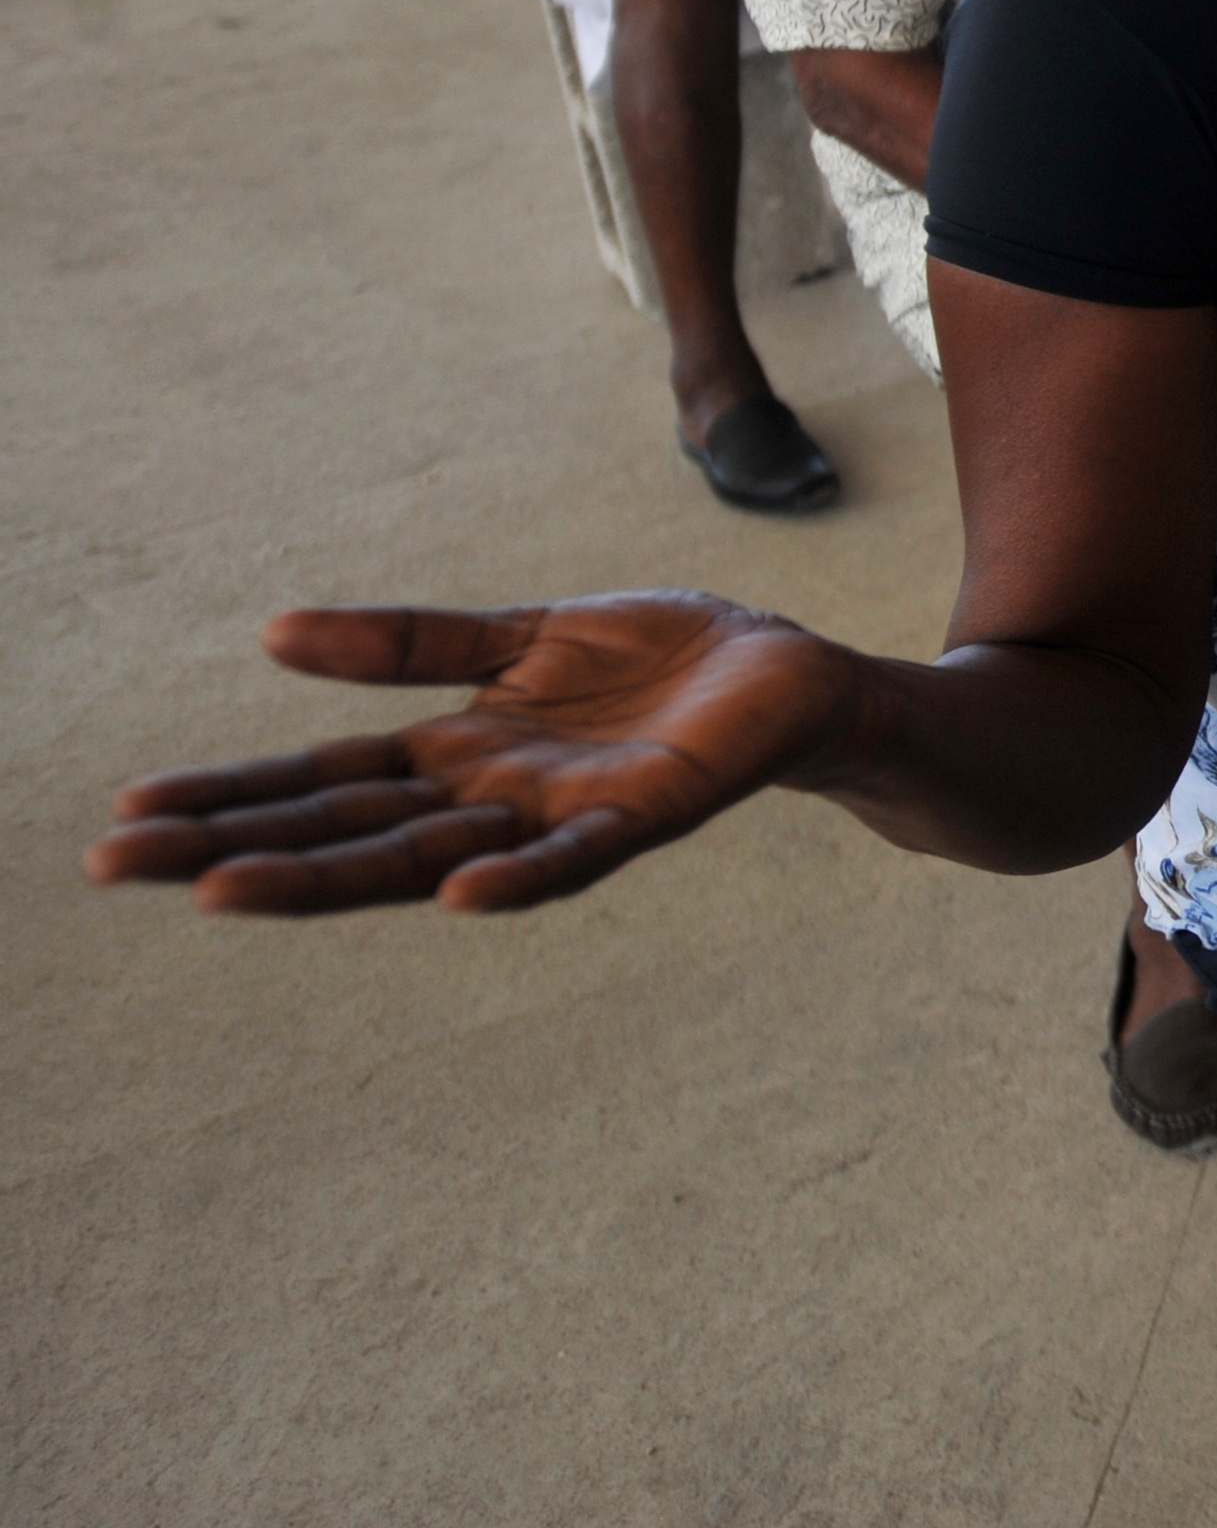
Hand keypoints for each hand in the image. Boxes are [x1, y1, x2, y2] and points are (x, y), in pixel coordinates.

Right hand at [86, 594, 855, 915]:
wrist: (786, 671)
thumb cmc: (660, 660)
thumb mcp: (522, 633)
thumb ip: (413, 643)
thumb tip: (274, 633)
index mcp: (460, 751)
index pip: (322, 779)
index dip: (229, 795)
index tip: (125, 812)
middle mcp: (494, 798)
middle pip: (346, 828)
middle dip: (235, 846)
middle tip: (118, 866)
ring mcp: (561, 815)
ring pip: (428, 856)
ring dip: (333, 878)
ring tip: (225, 890)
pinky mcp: (645, 815)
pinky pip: (571, 860)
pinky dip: (515, 881)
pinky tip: (454, 896)